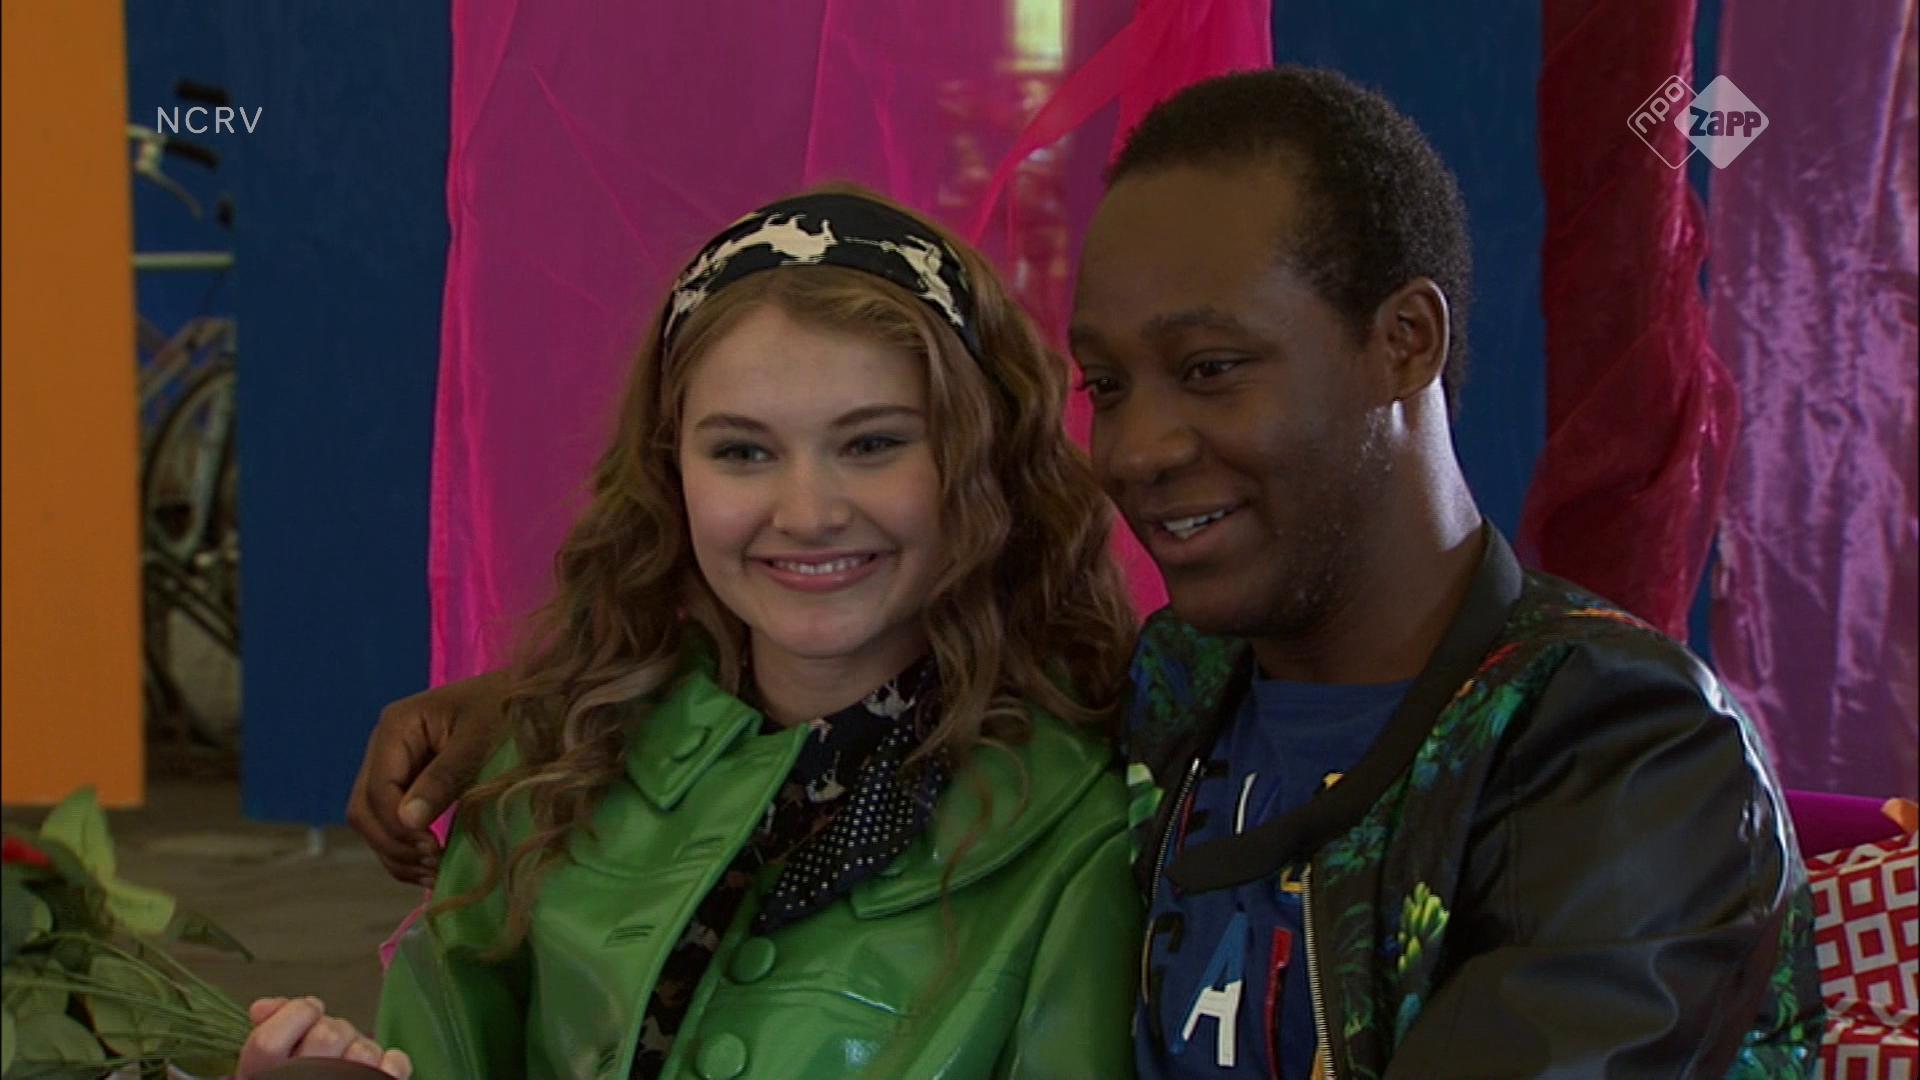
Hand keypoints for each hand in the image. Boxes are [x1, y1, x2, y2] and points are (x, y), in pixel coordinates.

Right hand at [238, 997, 411, 1078]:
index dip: (297, 1013)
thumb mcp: (271, 1062)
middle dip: (336, 1028)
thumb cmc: (302, 1077)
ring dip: (362, 1048)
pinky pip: (394, 1066)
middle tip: (330, 1043)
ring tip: (350, 1062)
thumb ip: (269, 1028)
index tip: (309, 1009)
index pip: (268, 1043)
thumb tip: (263, 1008)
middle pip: (326, 1037)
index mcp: (265, 1077)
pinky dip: (391, 1061)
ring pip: (363, 1050)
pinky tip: (377, 1069)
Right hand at [345, 670, 511, 885]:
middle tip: (433, 867)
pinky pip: (394, 822)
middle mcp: (386, 746)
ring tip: (433, 875)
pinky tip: (431, 867)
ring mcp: (395, 765)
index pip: (377, 790)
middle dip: (394, 845)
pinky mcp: (411, 782)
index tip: (433, 849)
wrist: (531, 695)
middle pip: (366, 809)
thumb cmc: (509, 709)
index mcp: (396, 726)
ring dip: (397, 854)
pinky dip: (407, 848)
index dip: (398, 827)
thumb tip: (408, 822)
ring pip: (375, 822)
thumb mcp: (480, 742)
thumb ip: (444, 778)